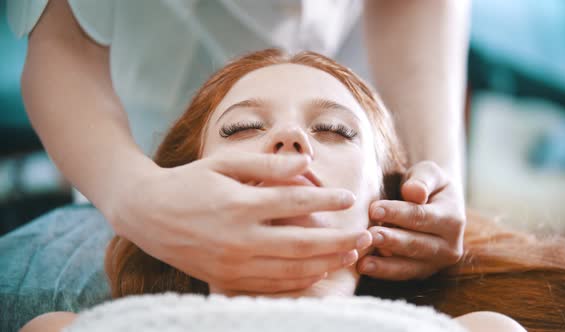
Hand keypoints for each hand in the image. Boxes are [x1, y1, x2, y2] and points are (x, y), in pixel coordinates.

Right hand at [109, 152, 371, 292]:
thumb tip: (307, 163)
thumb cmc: (188, 182)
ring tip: (351, 254)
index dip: (326, 199)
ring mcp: (232, 263)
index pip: (294, 202)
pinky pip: (272, 285)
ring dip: (326, 263)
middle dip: (338, 241)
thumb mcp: (224, 164)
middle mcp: (238, 238)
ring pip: (291, 270)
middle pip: (302, 244)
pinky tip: (319, 270)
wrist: (145, 214)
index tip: (349, 198)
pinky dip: (300, 280)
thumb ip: (267, 165)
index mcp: (238, 204)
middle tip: (366, 236)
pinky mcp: (225, 279)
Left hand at [357, 161, 464, 279]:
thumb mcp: (428, 173)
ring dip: (385, 264)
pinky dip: (383, 272)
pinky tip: (364, 268)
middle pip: (416, 244)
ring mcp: (437, 263)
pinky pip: (402, 274)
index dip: (397, 213)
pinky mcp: (422, 272)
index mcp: (453, 219)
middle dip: (391, 240)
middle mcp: (450, 246)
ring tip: (363, 260)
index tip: (374, 209)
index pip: (421, 216)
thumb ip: (422, 180)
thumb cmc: (425, 184)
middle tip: (369, 235)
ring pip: (409, 265)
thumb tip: (414, 193)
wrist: (434, 202)